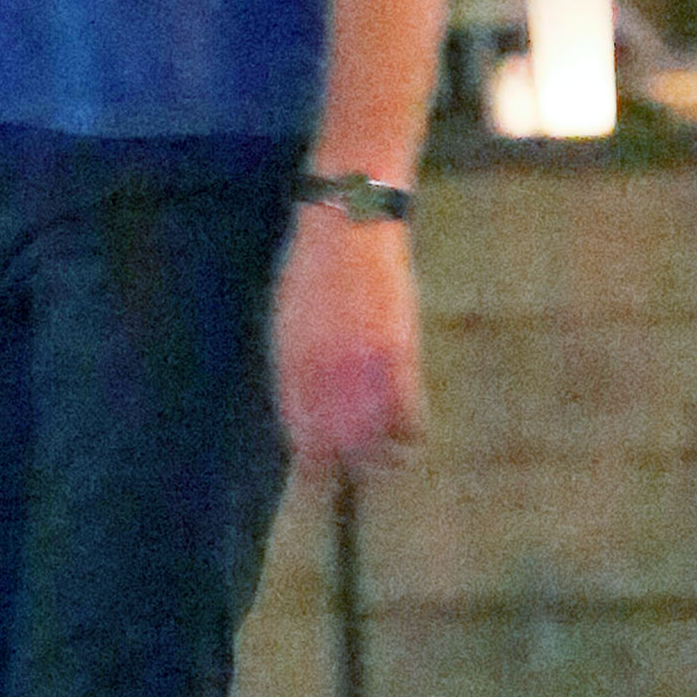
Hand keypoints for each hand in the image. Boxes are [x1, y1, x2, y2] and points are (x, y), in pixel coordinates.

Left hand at [271, 207, 422, 475]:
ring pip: (373, 431)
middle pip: (333, 437)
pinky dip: (409, 428)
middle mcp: (322, 369)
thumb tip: (300, 402)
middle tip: (353, 473)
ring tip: (387, 464)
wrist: (347, 223)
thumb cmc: (311, 267)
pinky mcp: (397, 350)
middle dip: (342, 461)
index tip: (318, 471)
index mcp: (291, 360)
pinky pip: (407, 407)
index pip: (299, 424)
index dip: (309, 454)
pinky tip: (411, 438)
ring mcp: (361, 361)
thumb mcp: (286, 317)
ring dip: (380, 455)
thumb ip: (292, 361)